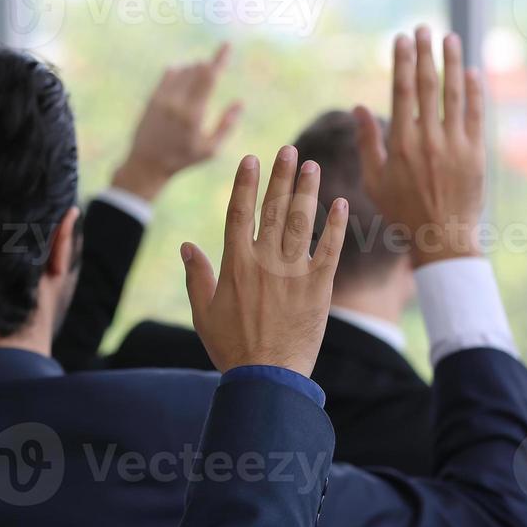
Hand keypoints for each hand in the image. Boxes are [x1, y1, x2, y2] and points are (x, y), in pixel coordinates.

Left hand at [111, 44, 243, 201]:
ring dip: (195, 69)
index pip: (209, 78)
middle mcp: (177, 103)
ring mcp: (162, 99)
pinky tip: (184, 76)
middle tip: (213, 71)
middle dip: (208, 66)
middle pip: (196, 70)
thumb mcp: (210, 150)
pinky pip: (169, 74)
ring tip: (198, 84)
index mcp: (194, 115)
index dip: (219, 59)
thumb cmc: (183, 158)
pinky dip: (180, 71)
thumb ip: (227, 126)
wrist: (147, 163)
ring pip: (183, 70)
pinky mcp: (152, 98)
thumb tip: (240, 103)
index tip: (227, 45)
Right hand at [182, 147, 348, 377]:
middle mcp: (264, 260)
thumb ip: (196, 276)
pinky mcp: (319, 287)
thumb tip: (187, 245)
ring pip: (301, 221)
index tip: (250, 159)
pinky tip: (340, 204)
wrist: (267, 377)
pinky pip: (330, 249)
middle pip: (273, 208)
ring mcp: (293, 272)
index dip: (245, 183)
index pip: (238, 211)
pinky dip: (336, 226)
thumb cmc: (231, 347)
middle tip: (290, 150)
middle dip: (281, 175)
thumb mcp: (203, 313)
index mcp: (235, 263)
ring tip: (312, 165)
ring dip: (307, 190)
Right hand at [354, 27, 485, 267]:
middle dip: (426, 54)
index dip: (402, 62)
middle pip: (428, 86)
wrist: (441, 237)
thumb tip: (358, 106)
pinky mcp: (476, 153)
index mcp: (401, 144)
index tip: (401, 39)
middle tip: (423, 28)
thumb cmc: (402, 211)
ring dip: (453, 63)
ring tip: (450, 39)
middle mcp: (429, 140)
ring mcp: (455, 145)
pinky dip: (475, 92)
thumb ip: (368, 141)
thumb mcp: (375, 180)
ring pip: (454, 95)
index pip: (402, 92)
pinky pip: (476, 115)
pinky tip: (472, 72)